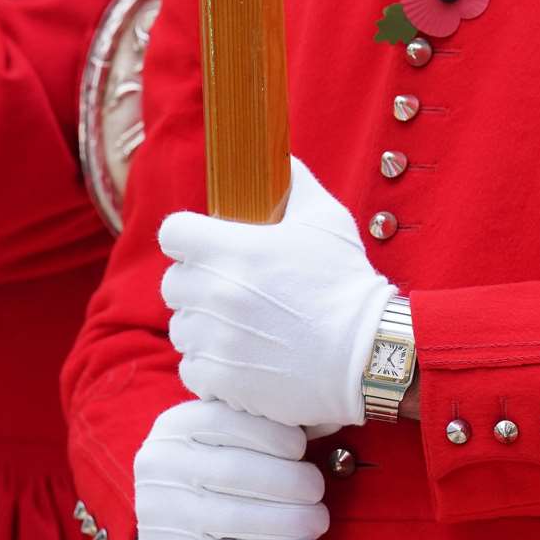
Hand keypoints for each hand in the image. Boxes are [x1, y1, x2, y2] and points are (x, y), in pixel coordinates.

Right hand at [134, 400, 327, 539]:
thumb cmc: (207, 479)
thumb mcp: (220, 442)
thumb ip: (266, 427)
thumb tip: (330, 419)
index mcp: (175, 427)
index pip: (226, 421)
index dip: (273, 435)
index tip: (301, 449)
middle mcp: (162, 467)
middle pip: (235, 471)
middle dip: (290, 481)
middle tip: (318, 491)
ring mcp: (164, 515)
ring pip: (237, 517)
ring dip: (290, 520)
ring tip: (318, 520)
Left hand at [159, 157, 396, 428]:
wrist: (367, 354)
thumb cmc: (346, 283)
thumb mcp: (327, 220)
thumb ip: (295, 183)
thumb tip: (280, 159)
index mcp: (234, 249)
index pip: (173, 233)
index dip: (187, 237)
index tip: (202, 246)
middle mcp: (218, 293)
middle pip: (172, 283)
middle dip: (194, 284)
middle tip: (226, 291)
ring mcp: (217, 339)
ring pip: (181, 328)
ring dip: (202, 327)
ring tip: (238, 328)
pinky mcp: (221, 379)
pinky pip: (191, 368)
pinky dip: (210, 366)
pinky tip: (240, 358)